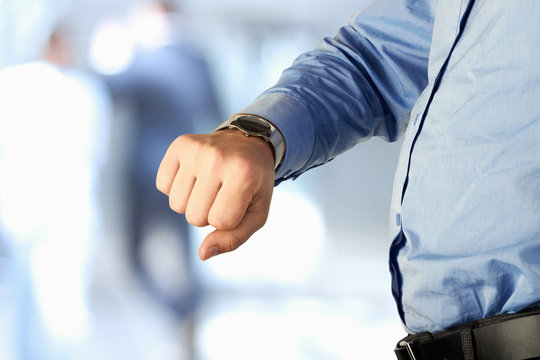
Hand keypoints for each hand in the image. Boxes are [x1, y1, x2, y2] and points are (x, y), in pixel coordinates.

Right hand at [156, 130, 275, 260]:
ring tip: (208, 186)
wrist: (248, 142)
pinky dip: (176, 187)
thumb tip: (202, 253)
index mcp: (244, 174)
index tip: (238, 202)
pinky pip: (163, 185)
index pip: (220, 222)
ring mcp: (197, 149)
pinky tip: (194, 176)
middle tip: (222, 194)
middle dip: (208, 214)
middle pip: (194, 216)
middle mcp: (218, 158)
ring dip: (191, 203)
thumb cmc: (254, 184)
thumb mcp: (257, 213)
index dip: (228, 220)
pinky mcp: (180, 144)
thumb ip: (234, 239)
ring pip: (176, 204)